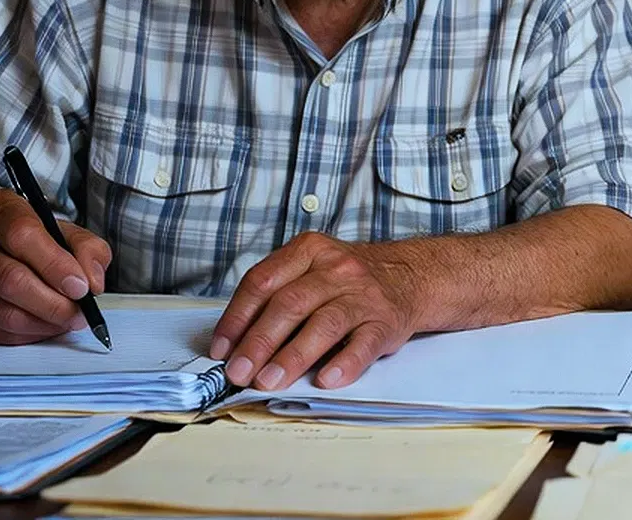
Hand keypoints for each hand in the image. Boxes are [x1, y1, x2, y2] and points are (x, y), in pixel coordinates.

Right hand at [0, 188, 109, 344]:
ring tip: (67, 320)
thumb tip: (93, 282)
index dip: (55, 265)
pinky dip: (28, 334)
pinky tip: (44, 324)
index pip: (22, 235)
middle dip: (53, 303)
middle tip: (80, 313)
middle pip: (10, 279)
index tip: (82, 287)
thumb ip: (87, 248)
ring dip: (43, 323)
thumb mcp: (61, 228)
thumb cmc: (26, 238)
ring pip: (2, 313)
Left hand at [209, 232, 418, 390]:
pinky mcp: (386, 322)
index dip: (237, 317)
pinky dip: (344, 364)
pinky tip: (326, 380)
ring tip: (269, 381)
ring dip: (292, 356)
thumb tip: (235, 345)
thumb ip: (277, 295)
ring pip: (324, 324)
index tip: (221, 348)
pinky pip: (363, 345)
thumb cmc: (347, 281)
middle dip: (259, 342)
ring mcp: (363, 295)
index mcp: (309, 251)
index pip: (263, 281)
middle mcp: (336, 269)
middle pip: (289, 304)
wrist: (410, 277)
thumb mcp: (312, 268)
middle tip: (239, 372)